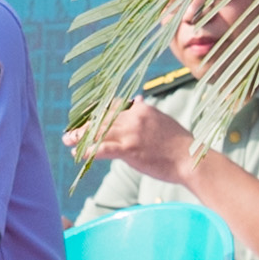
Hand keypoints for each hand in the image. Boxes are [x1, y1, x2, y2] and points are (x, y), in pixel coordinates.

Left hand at [73, 98, 197, 185]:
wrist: (190, 160)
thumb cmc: (179, 143)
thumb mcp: (162, 120)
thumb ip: (145, 111)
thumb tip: (136, 99)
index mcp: (141, 109)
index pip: (111, 106)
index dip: (94, 112)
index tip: (82, 117)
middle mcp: (134, 117)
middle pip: (101, 118)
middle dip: (83, 125)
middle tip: (69, 131)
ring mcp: (131, 133)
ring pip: (98, 132)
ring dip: (80, 137)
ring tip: (68, 141)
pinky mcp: (130, 150)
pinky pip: (103, 149)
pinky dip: (89, 151)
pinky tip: (79, 154)